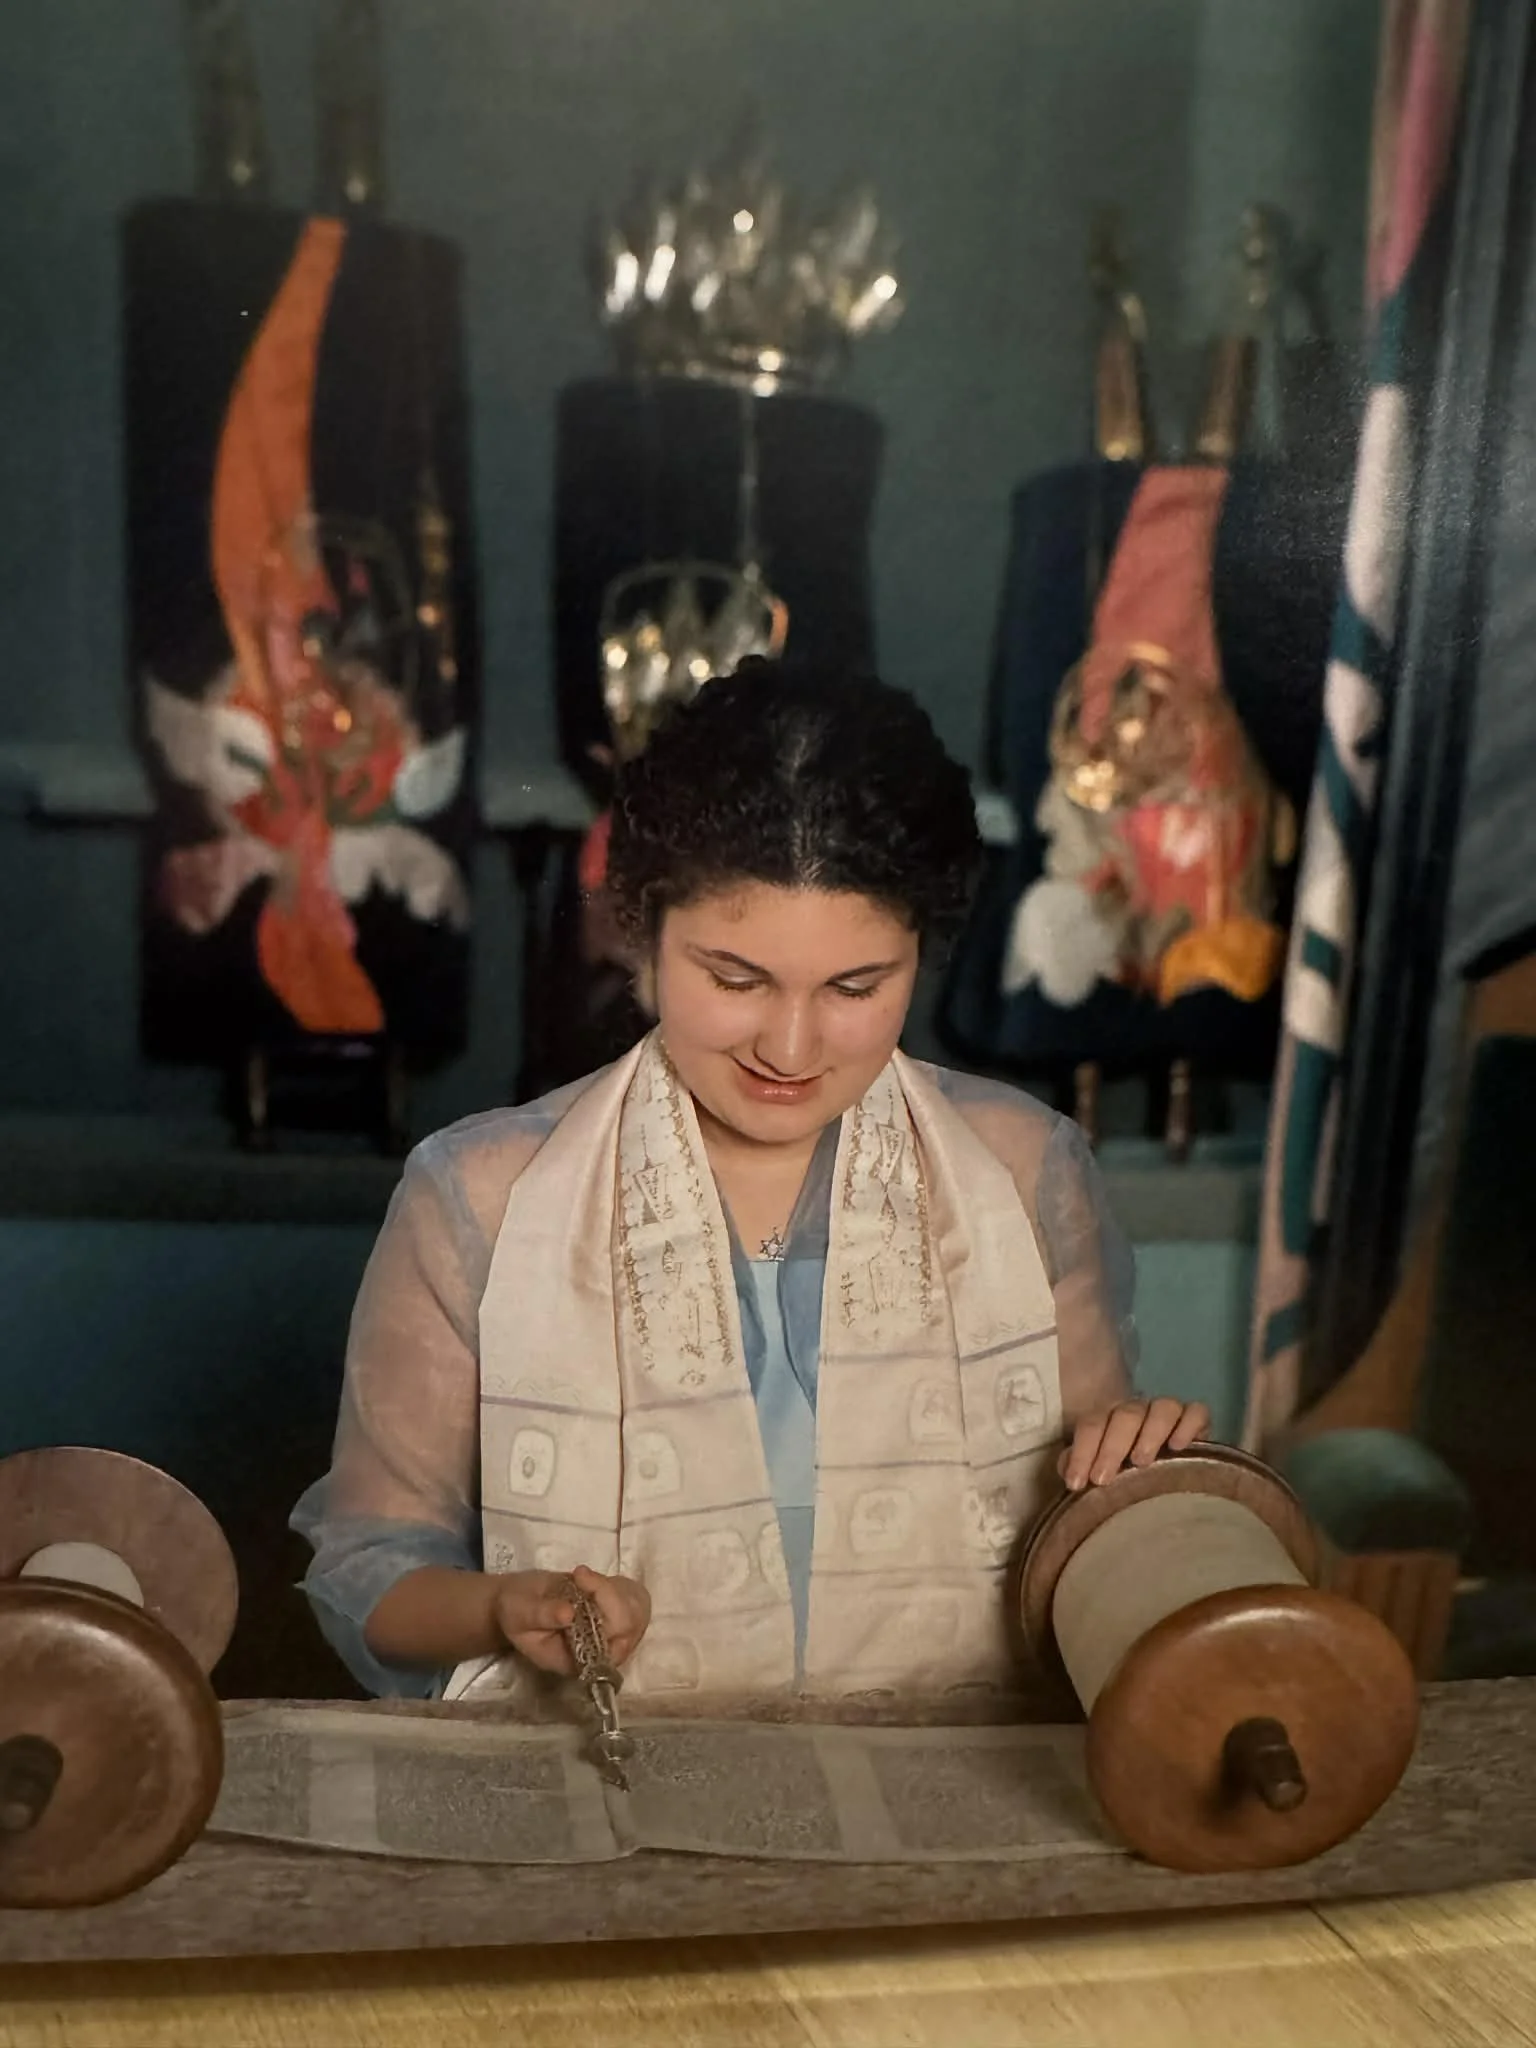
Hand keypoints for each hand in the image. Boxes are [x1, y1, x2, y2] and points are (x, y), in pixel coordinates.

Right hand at [491, 1565, 651, 1674]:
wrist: (515, 1599)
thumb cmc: (514, 1612)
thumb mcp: (520, 1614)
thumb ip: (542, 1616)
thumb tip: (568, 1613)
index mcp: (575, 1661)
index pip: (610, 1651)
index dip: (609, 1621)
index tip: (585, 1590)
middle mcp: (597, 1649)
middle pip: (629, 1627)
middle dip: (609, 1595)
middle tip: (579, 1575)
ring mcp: (607, 1629)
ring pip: (635, 1610)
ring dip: (610, 1586)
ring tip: (580, 1575)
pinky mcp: (611, 1610)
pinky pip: (631, 1598)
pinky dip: (615, 1582)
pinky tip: (588, 1576)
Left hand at [1058, 1396, 1210, 1492]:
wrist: (1167, 1471)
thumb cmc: (1124, 1471)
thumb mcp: (1097, 1468)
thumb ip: (1078, 1466)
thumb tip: (1069, 1474)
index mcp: (1109, 1419)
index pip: (1091, 1424)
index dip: (1082, 1452)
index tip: (1077, 1483)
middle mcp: (1137, 1411)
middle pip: (1125, 1415)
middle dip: (1112, 1447)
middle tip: (1104, 1479)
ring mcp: (1168, 1412)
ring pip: (1162, 1408)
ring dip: (1150, 1433)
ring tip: (1141, 1461)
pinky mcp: (1197, 1420)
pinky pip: (1196, 1412)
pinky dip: (1188, 1425)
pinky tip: (1179, 1447)